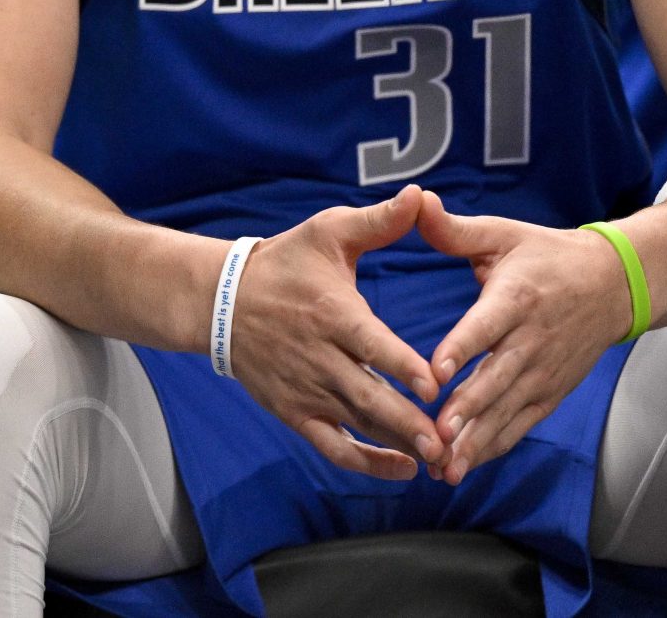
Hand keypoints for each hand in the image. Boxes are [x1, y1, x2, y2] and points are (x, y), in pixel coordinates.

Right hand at [224, 187, 443, 480]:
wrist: (222, 300)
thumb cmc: (285, 263)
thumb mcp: (328, 232)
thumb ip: (378, 222)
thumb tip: (419, 196)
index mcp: (332, 312)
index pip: (370, 344)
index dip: (401, 366)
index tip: (433, 386)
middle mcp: (319, 356)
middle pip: (366, 396)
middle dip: (406, 422)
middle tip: (445, 442)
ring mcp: (305, 389)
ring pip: (355, 424)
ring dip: (395, 445)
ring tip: (436, 459)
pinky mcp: (294, 411)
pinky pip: (332, 445)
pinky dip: (365, 463)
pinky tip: (402, 469)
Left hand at [418, 193, 631, 483]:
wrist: (612, 284)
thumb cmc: (544, 256)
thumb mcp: (503, 234)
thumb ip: (454, 229)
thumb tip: (416, 201)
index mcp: (517, 297)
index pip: (486, 326)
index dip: (462, 349)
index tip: (435, 372)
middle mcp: (532, 340)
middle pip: (497, 379)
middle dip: (467, 410)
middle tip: (435, 435)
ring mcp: (543, 372)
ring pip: (507, 410)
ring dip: (477, 440)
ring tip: (444, 466)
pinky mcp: (550, 392)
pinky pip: (521, 424)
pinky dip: (495, 445)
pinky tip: (465, 465)